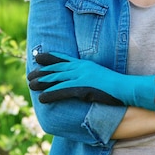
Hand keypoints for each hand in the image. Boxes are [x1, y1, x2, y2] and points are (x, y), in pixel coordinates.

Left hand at [27, 53, 154, 110]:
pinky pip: (63, 91)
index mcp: (84, 64)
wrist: (124, 88)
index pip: (63, 59)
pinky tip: (42, 98)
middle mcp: (81, 68)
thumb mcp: (99, 75)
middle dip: (42, 71)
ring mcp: (81, 78)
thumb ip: (87, 75)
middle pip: (57, 68)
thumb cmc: (114, 85)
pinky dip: (51, 94)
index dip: (50, 57)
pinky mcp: (82, 89)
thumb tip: (80, 80)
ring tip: (31, 85)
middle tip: (29, 74)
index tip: (38, 57)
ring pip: (57, 79)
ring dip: (42, 82)